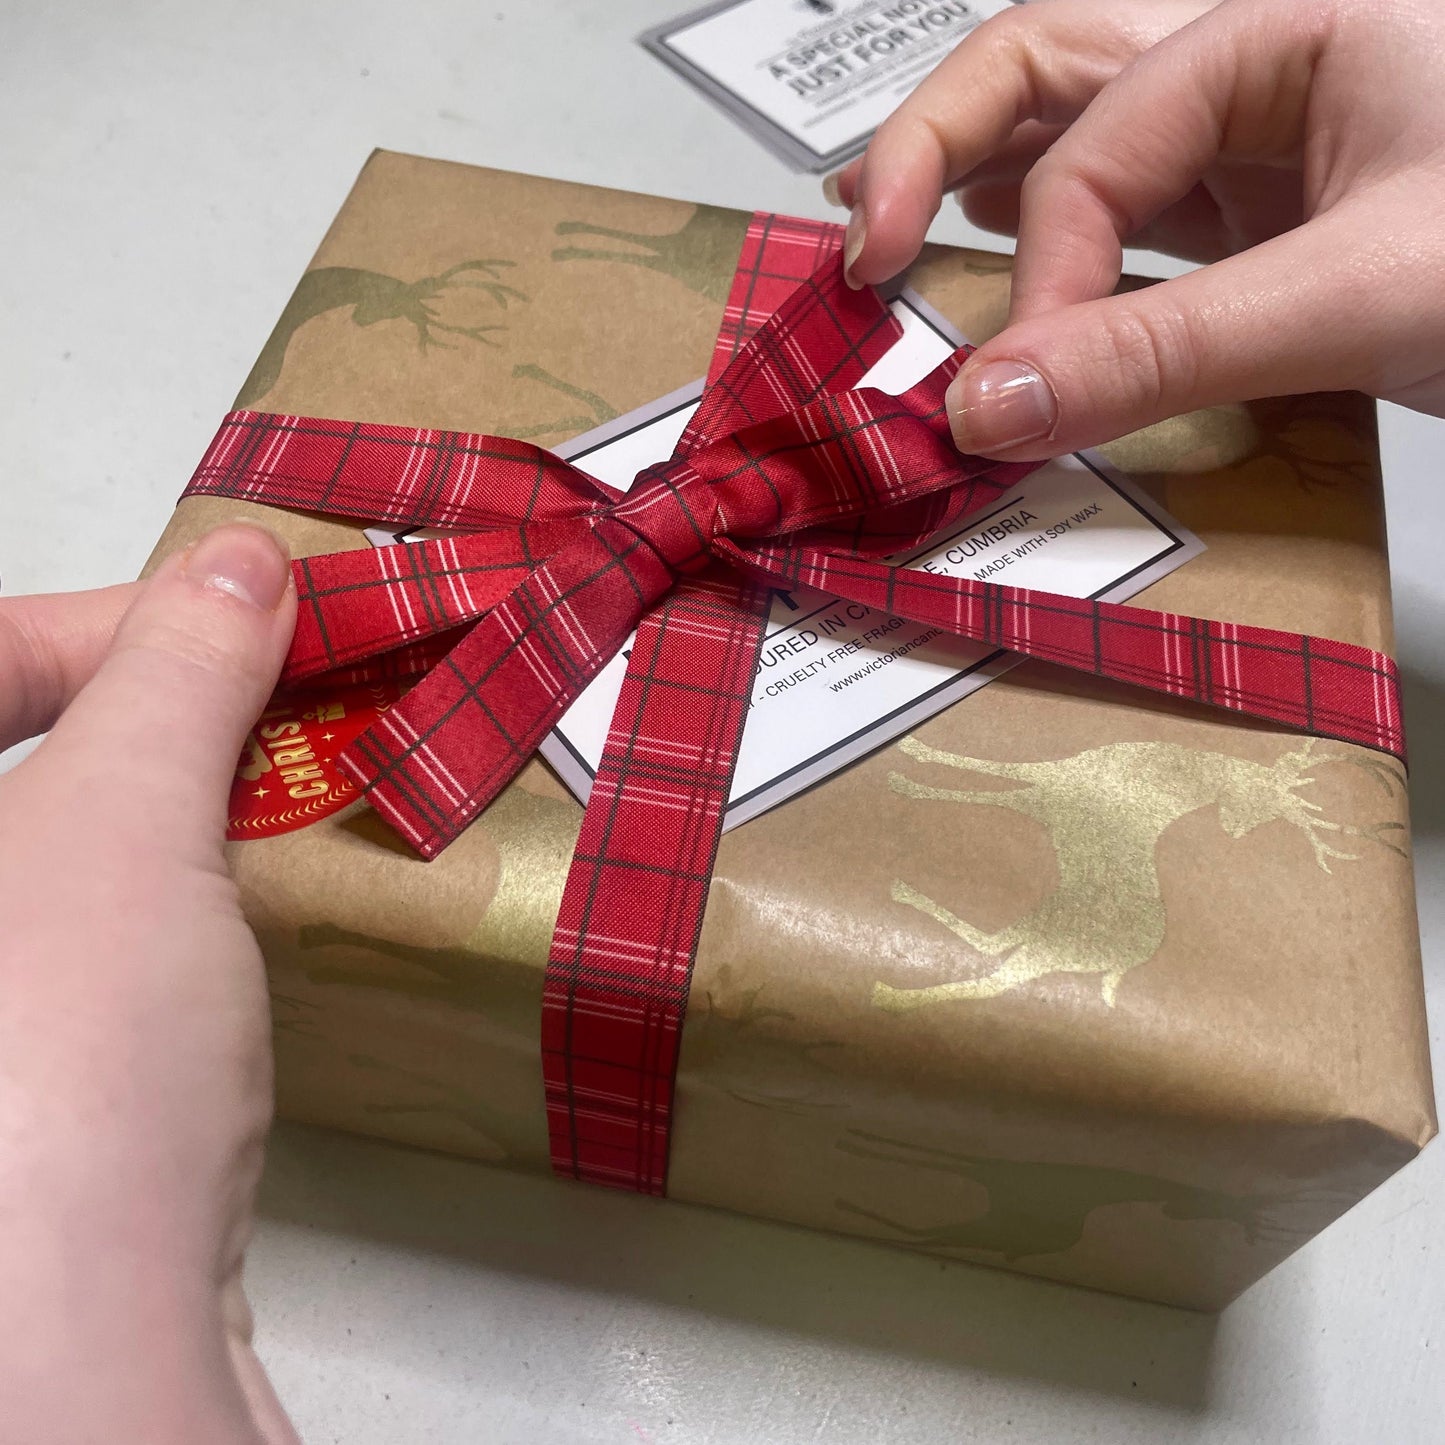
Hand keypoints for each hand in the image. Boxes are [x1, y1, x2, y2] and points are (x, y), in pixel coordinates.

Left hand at [0, 525, 298, 1443]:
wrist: (74, 1354)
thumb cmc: (58, 1068)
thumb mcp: (123, 823)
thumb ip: (176, 674)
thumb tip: (239, 563)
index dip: (97, 623)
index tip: (236, 623)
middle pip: (20, 772)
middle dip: (144, 721)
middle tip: (270, 709)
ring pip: (53, 870)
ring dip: (160, 819)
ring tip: (270, 813)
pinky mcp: (18, 1110)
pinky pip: (74, 962)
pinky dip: (154, 922)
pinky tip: (226, 946)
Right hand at [831, 0, 1444, 457]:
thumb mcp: (1365, 290)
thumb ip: (1168, 350)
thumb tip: (990, 405)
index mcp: (1284, 22)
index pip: (1096, 137)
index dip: (1042, 268)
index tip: (1023, 386)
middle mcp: (1260, 59)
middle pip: (1047, 63)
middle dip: (937, 143)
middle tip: (863, 241)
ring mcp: (1262, 138)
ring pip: (1079, 125)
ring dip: (978, 169)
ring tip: (890, 222)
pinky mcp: (1270, 217)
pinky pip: (1132, 212)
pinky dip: (1053, 238)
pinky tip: (1004, 254)